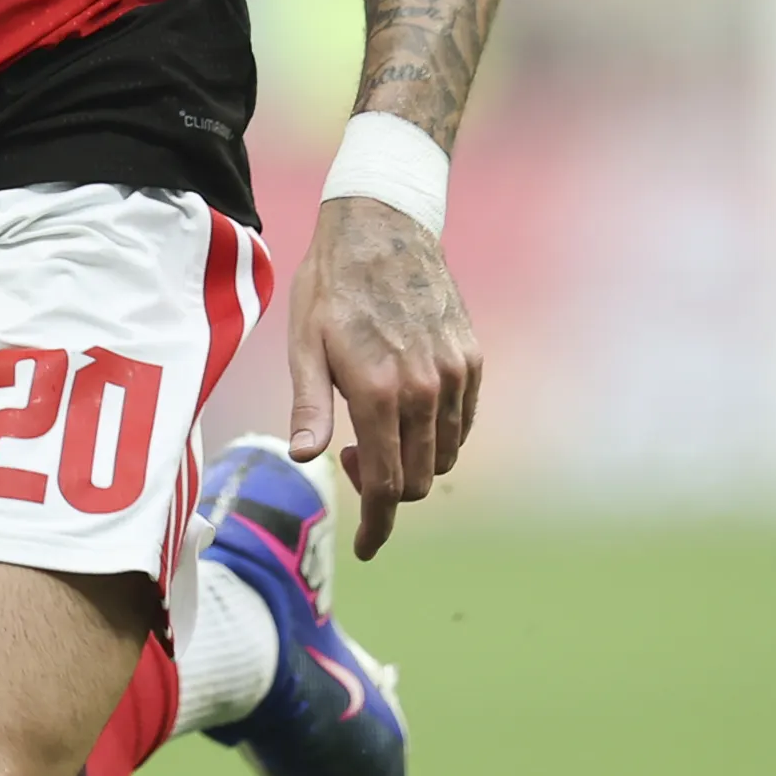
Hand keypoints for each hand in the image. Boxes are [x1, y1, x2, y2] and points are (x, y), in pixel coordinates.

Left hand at [284, 195, 480, 559]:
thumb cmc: (331, 286)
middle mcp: (425, 390)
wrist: (383, 227)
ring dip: (412, 462)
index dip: (376, 525)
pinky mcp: (472, 359)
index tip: (367, 547)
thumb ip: (309, 405)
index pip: (385, 484)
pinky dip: (438, 435)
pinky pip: (462, 423)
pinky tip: (406, 410)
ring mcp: (456, 375)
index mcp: (378, 392)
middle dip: (384, 489)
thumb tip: (305, 458)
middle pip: (417, 479)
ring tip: (373, 428)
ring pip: (444, 456)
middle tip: (348, 456)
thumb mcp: (304, 344)